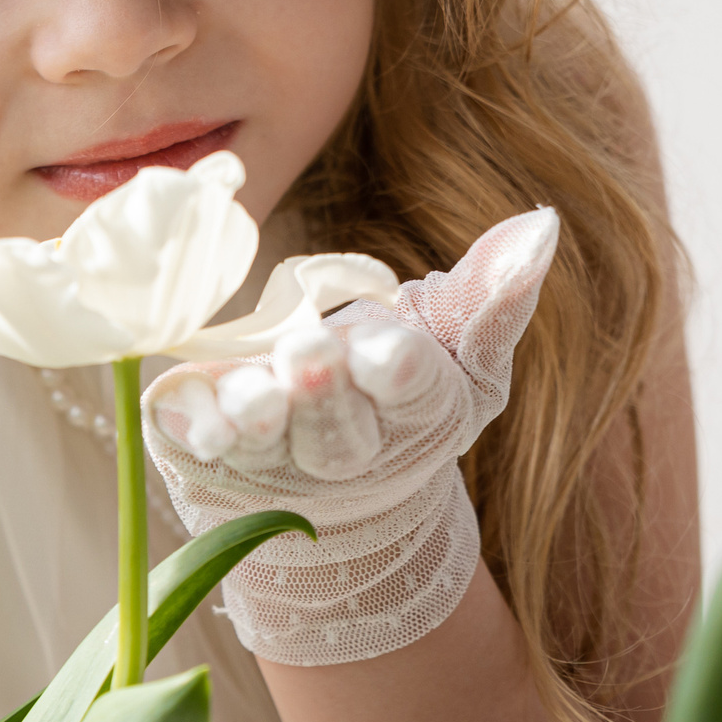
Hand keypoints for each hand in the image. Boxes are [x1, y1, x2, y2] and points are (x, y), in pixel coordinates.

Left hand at [140, 208, 558, 666]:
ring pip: (262, 442)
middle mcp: (341, 448)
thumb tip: (541, 223)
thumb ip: (494, 294)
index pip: (410, 393)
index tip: (387, 353)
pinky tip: (180, 400)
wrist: (331, 497)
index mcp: (412, 412)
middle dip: (323, 395)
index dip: (396, 373)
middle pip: (335, 431)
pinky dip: (185, 419)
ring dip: (254, 416)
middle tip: (309, 353)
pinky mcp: (203, 448)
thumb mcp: (460, 350)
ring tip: (251, 393)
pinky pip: (188, 436)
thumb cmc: (401, 397)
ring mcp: (269, 455)